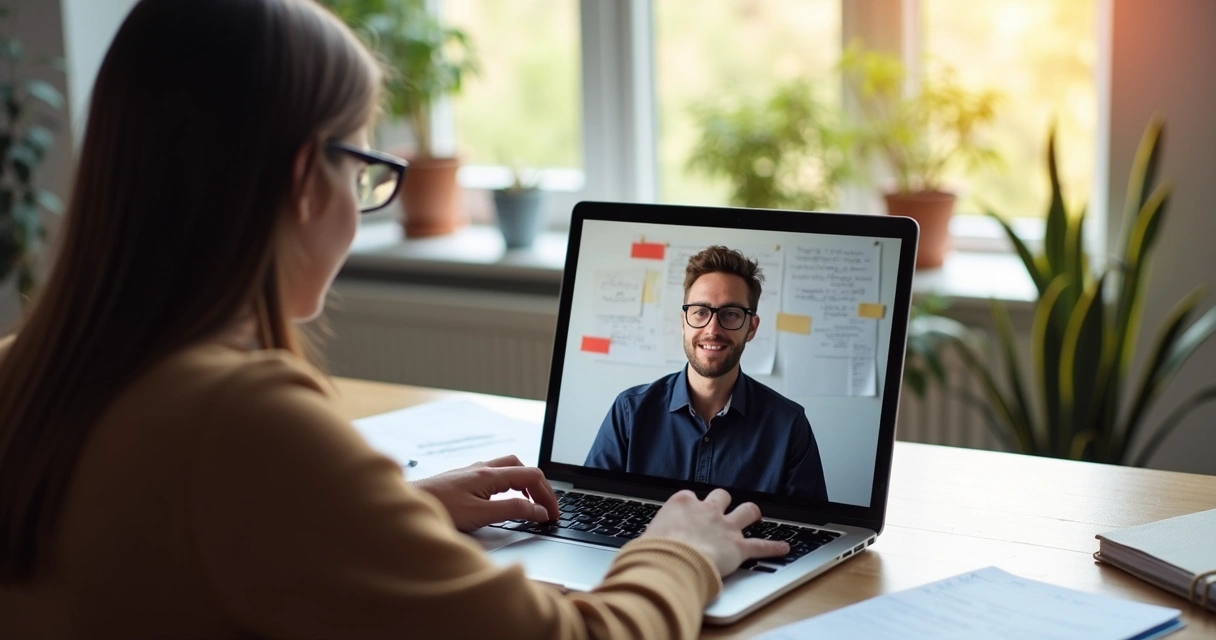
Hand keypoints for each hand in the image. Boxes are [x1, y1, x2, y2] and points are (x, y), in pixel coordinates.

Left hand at [411, 455, 559, 531]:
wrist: (404, 505)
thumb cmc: (437, 509)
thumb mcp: (480, 515)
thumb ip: (512, 511)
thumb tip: (538, 510)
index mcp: (489, 474)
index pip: (531, 476)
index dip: (548, 495)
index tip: (553, 514)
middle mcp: (481, 469)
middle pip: (521, 467)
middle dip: (538, 485)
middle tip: (545, 507)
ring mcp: (470, 473)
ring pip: (506, 469)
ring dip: (522, 483)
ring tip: (529, 503)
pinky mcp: (461, 481)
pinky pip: (493, 477)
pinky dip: (506, 486)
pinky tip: (501, 500)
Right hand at [641, 488, 788, 576]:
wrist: (671, 563)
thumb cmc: (654, 552)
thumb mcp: (645, 537)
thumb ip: (650, 538)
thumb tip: (639, 549)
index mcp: (682, 504)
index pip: (690, 498)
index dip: (691, 506)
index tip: (689, 514)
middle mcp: (706, 510)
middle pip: (721, 496)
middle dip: (723, 502)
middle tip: (722, 510)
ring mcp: (725, 527)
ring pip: (746, 511)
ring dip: (751, 514)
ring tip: (754, 515)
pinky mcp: (738, 547)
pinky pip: (761, 546)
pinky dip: (773, 547)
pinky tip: (783, 547)